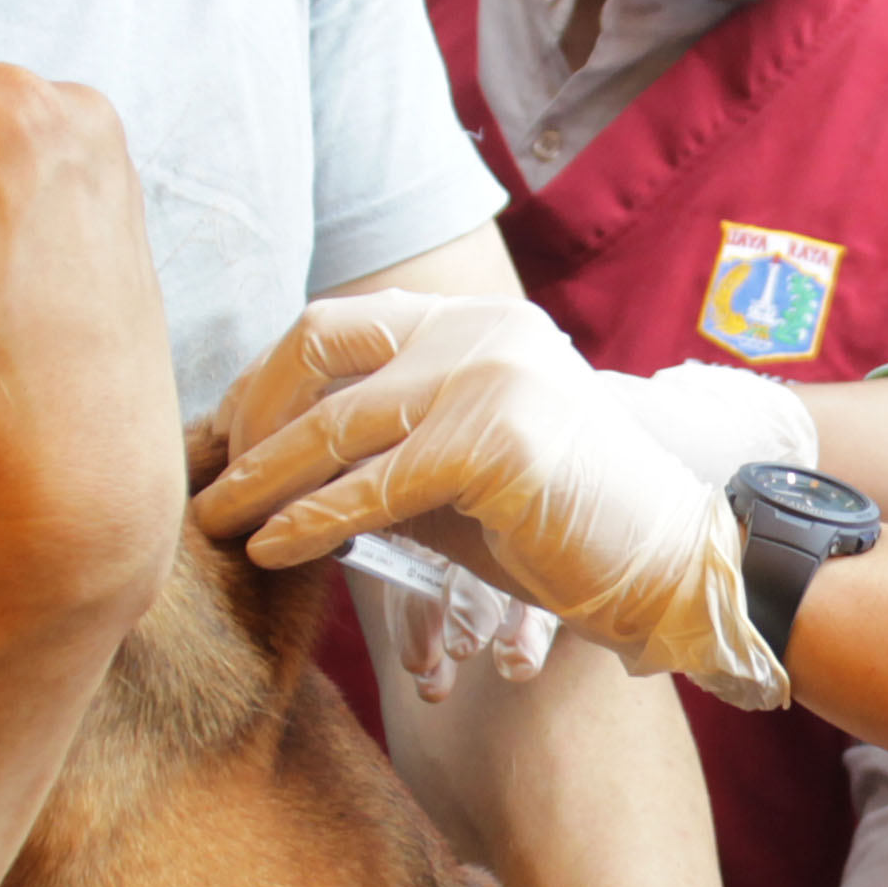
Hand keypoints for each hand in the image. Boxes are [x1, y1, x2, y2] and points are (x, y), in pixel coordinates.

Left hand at [199, 294, 783, 707]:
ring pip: (334, 422)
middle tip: (210, 479)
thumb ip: (386, 449)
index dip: (266, 382)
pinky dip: (310, 521)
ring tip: (212, 522)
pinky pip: (373, 486)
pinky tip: (271, 549)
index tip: (225, 439)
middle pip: (317, 348)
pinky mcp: (497, 440)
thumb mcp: (460, 470)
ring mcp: (491, 376)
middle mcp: (481, 331)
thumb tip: (275, 469)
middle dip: (249, 416)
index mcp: (476, 322)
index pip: (336, 325)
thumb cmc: (567, 529)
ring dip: (259, 478)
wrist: (677, 563)